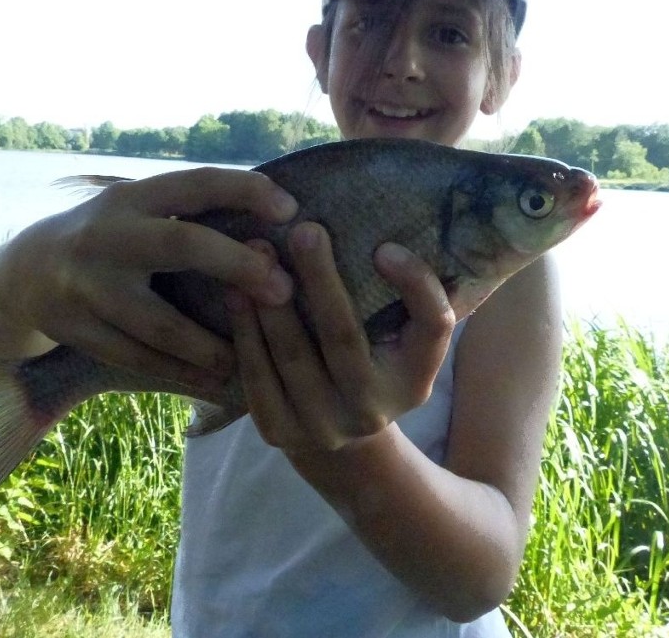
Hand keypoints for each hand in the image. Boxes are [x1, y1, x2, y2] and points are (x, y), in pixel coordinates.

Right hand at [0, 167, 296, 395]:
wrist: (24, 273)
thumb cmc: (108, 238)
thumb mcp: (135, 211)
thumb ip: (185, 215)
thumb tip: (270, 226)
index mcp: (131, 198)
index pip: (194, 185)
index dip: (243, 190)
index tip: (289, 208)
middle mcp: (106, 236)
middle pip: (181, 245)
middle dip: (237, 265)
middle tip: (284, 290)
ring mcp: (85, 286)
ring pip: (160, 322)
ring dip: (212, 343)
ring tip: (251, 356)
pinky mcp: (75, 329)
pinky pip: (136, 358)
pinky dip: (179, 373)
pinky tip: (213, 381)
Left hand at [225, 222, 454, 450]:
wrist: (337, 440)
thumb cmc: (371, 363)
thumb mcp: (403, 341)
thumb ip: (411, 297)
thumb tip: (405, 232)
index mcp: (416, 380)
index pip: (433, 327)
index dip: (415, 285)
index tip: (384, 247)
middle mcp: (372, 409)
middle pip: (344, 337)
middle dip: (321, 278)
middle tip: (305, 230)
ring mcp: (323, 426)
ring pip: (292, 355)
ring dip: (272, 300)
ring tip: (259, 250)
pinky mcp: (278, 431)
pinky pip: (256, 376)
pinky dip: (245, 331)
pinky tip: (235, 293)